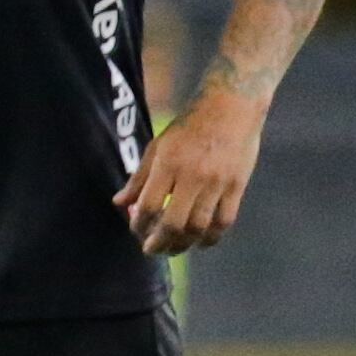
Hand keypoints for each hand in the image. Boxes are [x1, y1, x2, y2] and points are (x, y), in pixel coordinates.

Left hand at [115, 87, 266, 254]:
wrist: (231, 106)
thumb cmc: (188, 126)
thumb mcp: (158, 146)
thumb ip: (139, 178)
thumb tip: (119, 203)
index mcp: (169, 164)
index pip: (150, 206)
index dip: (140, 225)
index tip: (136, 232)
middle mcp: (193, 176)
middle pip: (174, 223)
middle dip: (159, 243)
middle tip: (151, 250)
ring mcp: (217, 183)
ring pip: (199, 227)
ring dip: (183, 244)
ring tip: (173, 249)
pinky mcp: (237, 186)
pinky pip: (224, 221)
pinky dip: (211, 237)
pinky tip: (200, 241)